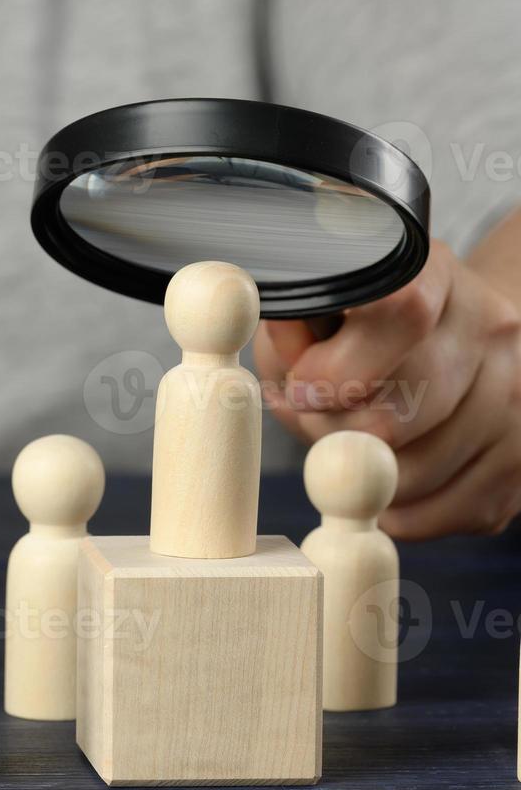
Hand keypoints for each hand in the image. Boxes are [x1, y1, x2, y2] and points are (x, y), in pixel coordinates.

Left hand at [255, 241, 520, 538]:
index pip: (401, 313)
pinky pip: (444, 512)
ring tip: (355, 450)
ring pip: (419, 471)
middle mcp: (490, 329)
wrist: (462, 340)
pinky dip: (398, 510)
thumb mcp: (316, 317)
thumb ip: (291, 345)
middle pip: (404, 410)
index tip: (304, 391)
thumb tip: (291, 391)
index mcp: (433, 278)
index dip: (341, 367)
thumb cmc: (364, 332)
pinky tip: (389, 477)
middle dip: (339, 435)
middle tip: (322, 427)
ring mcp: (518, 394)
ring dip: (365, 478)